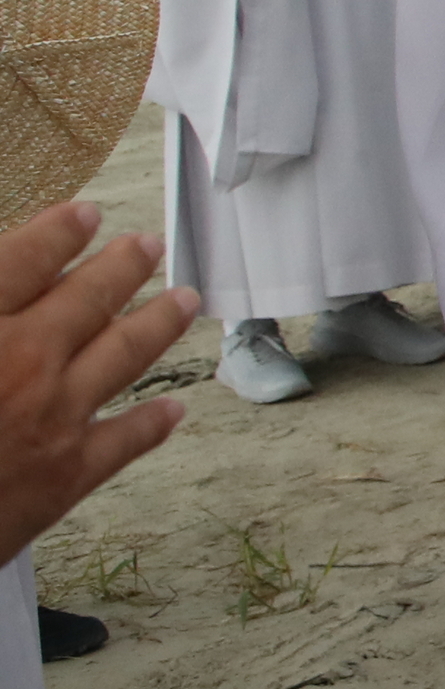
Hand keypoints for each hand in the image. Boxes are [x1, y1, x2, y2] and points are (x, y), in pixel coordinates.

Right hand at [0, 202, 194, 568]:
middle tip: (148, 246)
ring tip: (183, 301)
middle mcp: (23, 362)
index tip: (86, 214)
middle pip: (88, 299)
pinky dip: (153, 422)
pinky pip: (124, 439)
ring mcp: (53, 417)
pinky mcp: (66, 474)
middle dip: (124, 266)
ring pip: (124, 355)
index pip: (24, 260)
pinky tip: (174, 408)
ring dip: (158, 323)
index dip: (58, 233)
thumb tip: (6, 283)